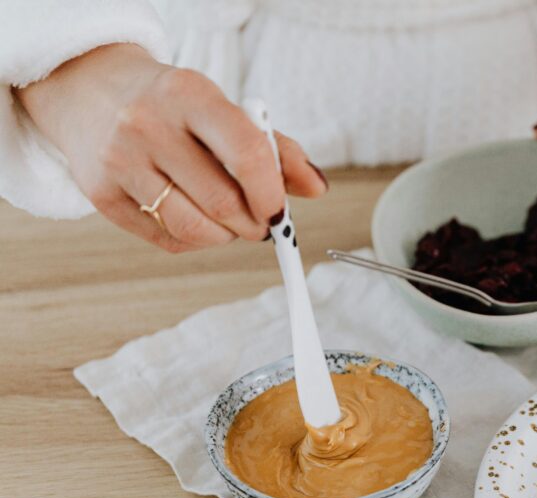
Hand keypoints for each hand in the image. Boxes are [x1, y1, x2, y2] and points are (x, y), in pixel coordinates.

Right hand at [16, 44, 326, 252]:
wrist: (91, 90)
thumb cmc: (174, 106)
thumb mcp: (224, 110)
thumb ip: (276, 149)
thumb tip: (317, 188)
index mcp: (189, 94)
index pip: (246, 152)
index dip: (271, 193)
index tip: (279, 211)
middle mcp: (147, 124)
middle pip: (222, 202)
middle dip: (253, 223)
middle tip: (260, 222)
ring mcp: (119, 160)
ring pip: (193, 229)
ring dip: (225, 237)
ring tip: (229, 223)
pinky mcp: (102, 194)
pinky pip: (166, 239)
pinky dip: (194, 240)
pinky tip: (196, 219)